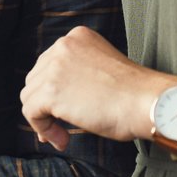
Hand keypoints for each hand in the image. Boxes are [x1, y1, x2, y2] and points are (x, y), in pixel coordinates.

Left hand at [20, 26, 164, 151]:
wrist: (147, 102)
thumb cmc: (135, 94)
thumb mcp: (104, 69)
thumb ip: (79, 74)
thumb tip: (55, 100)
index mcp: (77, 37)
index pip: (50, 63)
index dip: (54, 90)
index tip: (65, 110)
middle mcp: (63, 45)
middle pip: (36, 78)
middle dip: (46, 104)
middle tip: (61, 126)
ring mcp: (55, 67)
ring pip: (30, 96)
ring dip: (44, 119)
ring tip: (63, 135)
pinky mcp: (50, 91)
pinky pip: (31, 113)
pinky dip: (43, 129)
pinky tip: (62, 139)